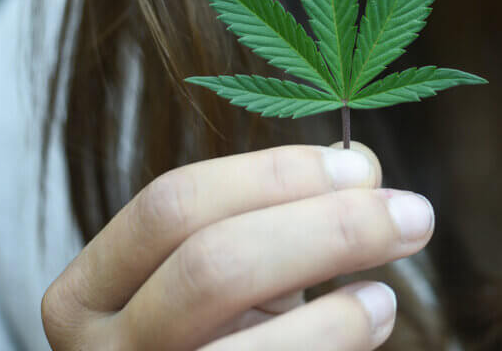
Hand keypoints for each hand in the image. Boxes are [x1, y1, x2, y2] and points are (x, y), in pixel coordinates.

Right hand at [40, 141, 434, 349]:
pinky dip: (337, 341)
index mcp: (89, 290)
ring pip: (250, 347)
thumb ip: (279, 211)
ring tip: (389, 290)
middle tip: (412, 214)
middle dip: (327, 229)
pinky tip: (371, 319)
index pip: (172, 204)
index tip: (361, 168)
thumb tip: (365, 168)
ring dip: (341, 311)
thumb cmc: (212, 333)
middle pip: (214, 266)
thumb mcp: (225, 266)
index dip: (273, 175)